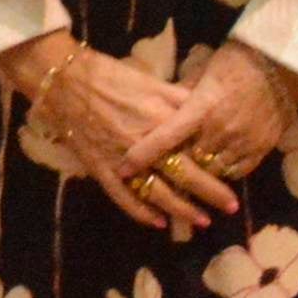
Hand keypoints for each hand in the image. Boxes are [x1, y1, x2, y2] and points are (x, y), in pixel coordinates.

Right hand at [23, 46, 213, 237]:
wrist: (61, 78)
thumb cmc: (109, 75)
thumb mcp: (151, 81)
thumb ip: (179, 99)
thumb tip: (207, 107)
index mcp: (161, 121)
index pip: (197, 150)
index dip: (218, 166)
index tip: (235, 176)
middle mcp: (146, 145)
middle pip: (185, 176)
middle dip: (211, 194)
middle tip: (230, 208)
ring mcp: (122, 160)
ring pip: (158, 192)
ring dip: (181, 209)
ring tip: (201, 222)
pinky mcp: (100, 168)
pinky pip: (122, 196)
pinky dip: (140, 211)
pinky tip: (156, 223)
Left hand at [124, 43, 297, 224]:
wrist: (281, 65)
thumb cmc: (235, 62)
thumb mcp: (201, 72)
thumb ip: (180, 95)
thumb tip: (157, 107)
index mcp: (201, 108)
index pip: (165, 137)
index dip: (142, 155)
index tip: (123, 168)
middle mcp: (220, 129)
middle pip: (186, 161)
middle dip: (169, 169)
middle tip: (151, 175)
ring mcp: (243, 142)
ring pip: (211, 170)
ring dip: (197, 173)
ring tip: (183, 177)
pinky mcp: (262, 149)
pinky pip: (237, 171)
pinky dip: (222, 172)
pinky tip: (213, 170)